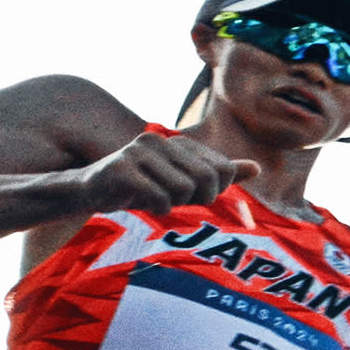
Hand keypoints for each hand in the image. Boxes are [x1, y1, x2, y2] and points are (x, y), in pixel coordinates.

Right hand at [67, 130, 257, 213]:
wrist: (91, 193)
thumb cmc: (144, 189)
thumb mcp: (185, 181)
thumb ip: (219, 174)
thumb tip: (257, 167)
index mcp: (178, 142)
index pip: (224, 169)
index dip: (215, 190)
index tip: (193, 194)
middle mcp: (159, 141)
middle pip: (207, 179)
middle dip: (197, 198)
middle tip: (174, 200)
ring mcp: (138, 153)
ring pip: (183, 190)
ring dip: (173, 204)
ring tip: (155, 199)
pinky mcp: (121, 170)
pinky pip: (159, 199)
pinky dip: (156, 209)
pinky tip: (141, 203)